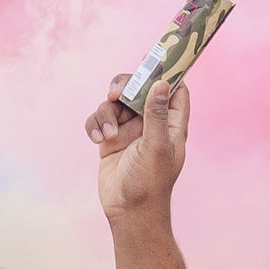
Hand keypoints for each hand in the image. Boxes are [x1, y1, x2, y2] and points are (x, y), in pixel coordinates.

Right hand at [88, 74, 190, 216]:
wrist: (128, 211)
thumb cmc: (150, 183)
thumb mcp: (156, 147)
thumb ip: (157, 115)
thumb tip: (161, 83)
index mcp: (171, 123)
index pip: (174, 89)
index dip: (166, 71)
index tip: (152, 58)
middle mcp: (150, 123)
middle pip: (138, 89)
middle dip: (125, 87)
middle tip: (115, 93)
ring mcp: (129, 130)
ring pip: (114, 104)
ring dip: (106, 114)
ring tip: (107, 136)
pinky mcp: (110, 139)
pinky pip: (99, 119)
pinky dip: (95, 126)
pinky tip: (97, 140)